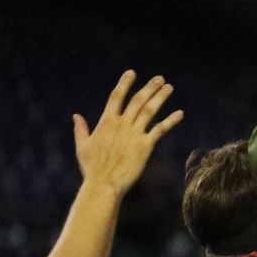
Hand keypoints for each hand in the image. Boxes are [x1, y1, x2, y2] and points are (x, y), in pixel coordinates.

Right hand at [72, 70, 182, 194]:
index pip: (117, 97)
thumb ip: (81, 129)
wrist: (104, 183)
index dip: (124, 84)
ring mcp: (134, 134)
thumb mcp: (82, 146)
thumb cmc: (92, 167)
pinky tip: (180, 113)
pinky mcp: (145, 146)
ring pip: (149, 111)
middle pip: (138, 100)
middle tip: (159, 78)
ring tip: (169, 87)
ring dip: (160, 97)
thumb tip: (76, 116)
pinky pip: (160, 130)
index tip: (131, 73)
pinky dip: (170, 121)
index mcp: (106, 122)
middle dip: (149, 88)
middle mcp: (122, 124)